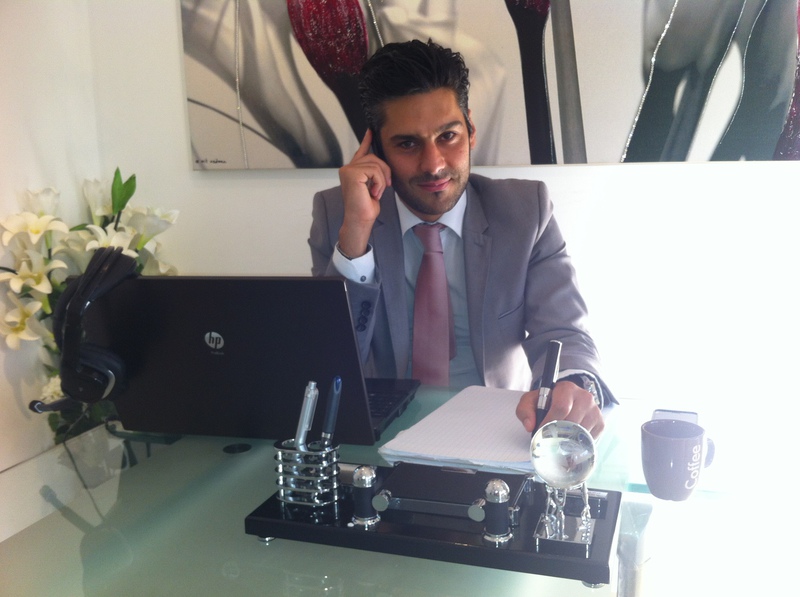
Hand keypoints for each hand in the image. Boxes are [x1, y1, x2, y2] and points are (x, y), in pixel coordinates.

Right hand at [337, 129, 391, 257]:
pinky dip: (379, 182)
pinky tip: (373, 192)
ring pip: (375, 163)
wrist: (360, 219)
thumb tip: (382, 164)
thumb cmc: (366, 207)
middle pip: (374, 157)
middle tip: (385, 186)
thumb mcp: (374, 186)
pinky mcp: (351, 173)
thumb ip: (375, 173)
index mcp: (353, 171)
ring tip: (376, 192)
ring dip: (382, 179)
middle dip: (384, 171)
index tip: (371, 130)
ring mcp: (347, 170)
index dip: (367, 140)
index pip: (361, 151)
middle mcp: (347, 168)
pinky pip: (374, 170)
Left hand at [516, 380, 604, 438]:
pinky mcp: (601, 423)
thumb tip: (530, 426)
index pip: (561, 407)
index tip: (541, 431)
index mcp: (567, 389)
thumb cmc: (547, 402)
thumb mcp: (531, 401)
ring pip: (581, 432)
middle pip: (571, 422)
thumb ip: (525, 410)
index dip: (549, 422)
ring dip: (568, 440)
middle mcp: (585, 397)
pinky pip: (590, 439)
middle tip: (548, 440)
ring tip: (558, 441)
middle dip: (557, 433)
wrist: (567, 400)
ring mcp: (595, 410)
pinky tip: (570, 441)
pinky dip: (579, 444)